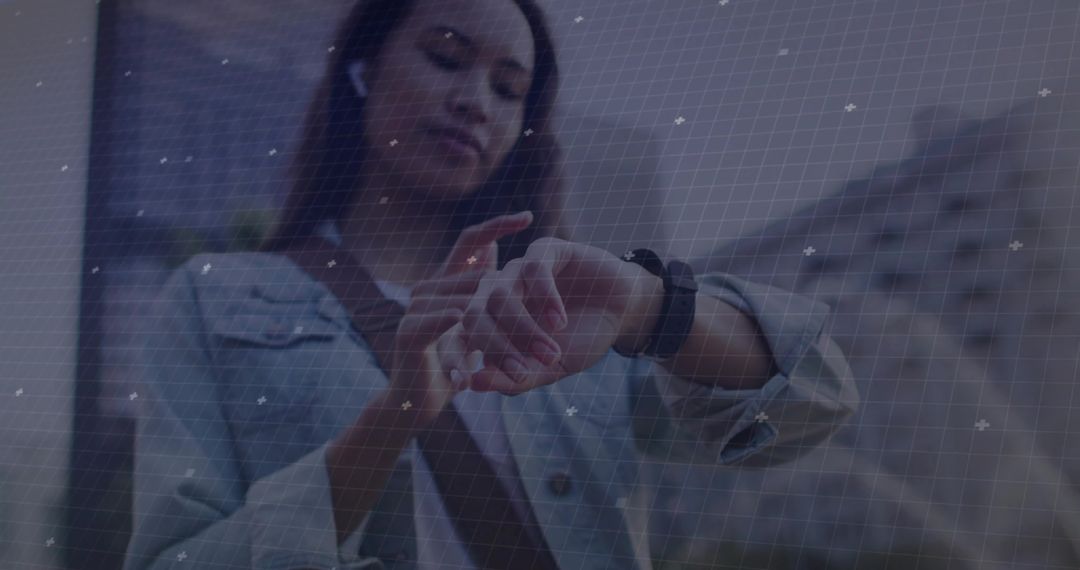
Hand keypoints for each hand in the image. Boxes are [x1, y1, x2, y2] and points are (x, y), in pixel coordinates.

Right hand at [387, 212, 535, 424]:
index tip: (527, 216)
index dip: (497, 225)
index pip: (472, 240)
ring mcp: (418, 306)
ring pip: (474, 307)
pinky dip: (477, 341)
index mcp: (447, 278)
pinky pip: (448, 326)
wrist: (420, 398)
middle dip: (522, 308)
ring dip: (509, 335)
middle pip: (483, 282)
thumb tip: (512, 256)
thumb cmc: (455, 359)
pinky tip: (499, 356)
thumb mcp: (480, 325)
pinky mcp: (410, 332)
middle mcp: (430, 285)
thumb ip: (490, 294)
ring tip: (541, 354)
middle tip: (554, 321)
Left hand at [459, 237, 651, 394]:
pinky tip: (560, 322)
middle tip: (525, 371)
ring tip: (553, 351)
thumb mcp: (550, 368)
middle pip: (473, 315)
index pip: (462, 338)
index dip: (466, 360)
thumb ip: (514, 378)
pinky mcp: (544, 250)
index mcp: (491, 321)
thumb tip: (474, 384)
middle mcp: (497, 292)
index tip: (488, 381)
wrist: (622, 312)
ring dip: (524, 329)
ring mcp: (518, 269)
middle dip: (497, 346)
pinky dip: (544, 298)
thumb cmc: (581, 339)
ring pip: (499, 295)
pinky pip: (532, 269)